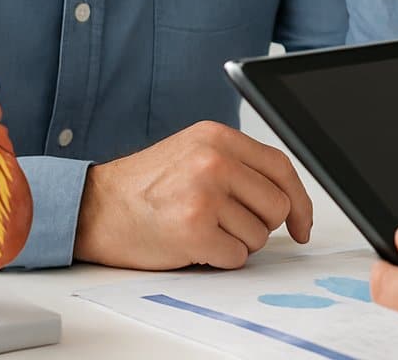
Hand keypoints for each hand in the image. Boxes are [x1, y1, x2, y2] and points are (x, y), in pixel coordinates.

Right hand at [73, 121, 313, 269]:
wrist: (95, 207)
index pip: (282, 167)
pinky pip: (236, 257)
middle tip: (228, 224)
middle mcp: (214, 160)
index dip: (300, 201)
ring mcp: (204, 194)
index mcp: (218, 137)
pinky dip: (219, 259)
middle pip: (276, 205)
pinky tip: (194, 244)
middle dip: (260, 224)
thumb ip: (238, 165)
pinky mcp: (194, 229)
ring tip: (202, 229)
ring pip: (259, 235)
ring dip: (236, 243)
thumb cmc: (146, 187)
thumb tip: (288, 198)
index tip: (302, 225)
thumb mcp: (194, 153)